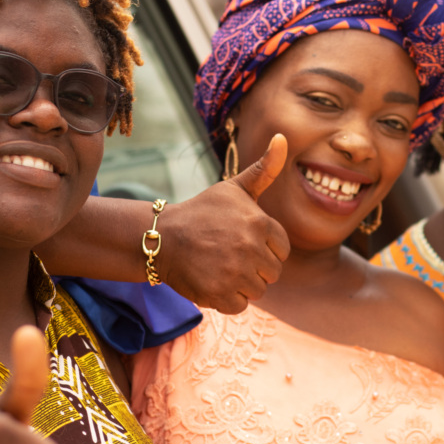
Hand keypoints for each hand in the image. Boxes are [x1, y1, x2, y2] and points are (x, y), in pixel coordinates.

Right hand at [155, 134, 290, 313]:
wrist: (161, 237)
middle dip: (255, 267)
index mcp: (260, 224)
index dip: (264, 248)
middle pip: (272, 272)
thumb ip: (264, 170)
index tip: (242, 240)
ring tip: (220, 265)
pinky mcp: (220, 294)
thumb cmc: (202, 212)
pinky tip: (213, 279)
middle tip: (228, 254)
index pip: (282, 250)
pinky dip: (228, 298)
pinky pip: (240, 305)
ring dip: (241, 283)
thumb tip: (282, 138)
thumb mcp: (234, 188)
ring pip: (258, 290)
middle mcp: (251, 249)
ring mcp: (236, 273)